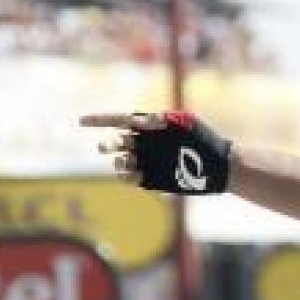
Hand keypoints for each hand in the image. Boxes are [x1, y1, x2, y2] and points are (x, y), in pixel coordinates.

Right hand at [79, 110, 232, 193]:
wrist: (218, 165)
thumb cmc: (203, 139)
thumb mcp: (185, 123)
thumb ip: (161, 120)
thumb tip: (139, 119)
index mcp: (148, 126)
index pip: (117, 120)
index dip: (98, 121)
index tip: (81, 122)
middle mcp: (143, 143)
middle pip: (116, 142)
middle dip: (110, 144)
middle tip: (112, 146)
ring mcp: (145, 161)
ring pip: (120, 162)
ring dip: (119, 162)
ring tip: (128, 163)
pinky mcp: (151, 179)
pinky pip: (130, 179)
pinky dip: (126, 177)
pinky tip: (133, 175)